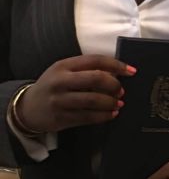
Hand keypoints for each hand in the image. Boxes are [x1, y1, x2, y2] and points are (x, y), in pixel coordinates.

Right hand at [15, 55, 132, 132]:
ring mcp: (59, 101)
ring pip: (93, 100)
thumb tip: (117, 74)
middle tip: (121, 91)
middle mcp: (60, 81)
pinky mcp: (61, 118)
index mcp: (63, 65)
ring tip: (119, 104)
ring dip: (111, 103)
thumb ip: (86, 70)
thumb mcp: (64, 72)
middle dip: (114, 85)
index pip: (95, 60)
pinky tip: (111, 114)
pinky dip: (104, 116)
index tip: (132, 71)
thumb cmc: (53, 86)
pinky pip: (88, 117)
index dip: (117, 65)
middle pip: (96, 79)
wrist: (27, 108)